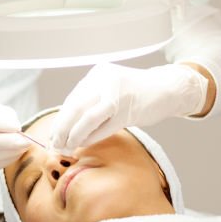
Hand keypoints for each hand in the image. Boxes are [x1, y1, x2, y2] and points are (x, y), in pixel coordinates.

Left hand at [48, 63, 208, 153]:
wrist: (167, 89)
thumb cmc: (136, 92)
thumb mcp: (111, 87)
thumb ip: (91, 100)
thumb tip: (66, 125)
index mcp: (99, 73)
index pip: (72, 99)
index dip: (61, 119)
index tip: (53, 134)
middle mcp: (106, 80)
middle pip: (75, 108)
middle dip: (62, 129)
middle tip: (55, 144)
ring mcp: (118, 95)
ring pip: (87, 118)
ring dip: (74, 136)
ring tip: (66, 148)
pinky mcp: (128, 110)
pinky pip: (103, 128)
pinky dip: (91, 138)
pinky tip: (84, 144)